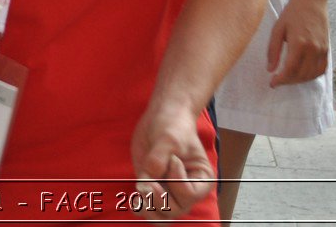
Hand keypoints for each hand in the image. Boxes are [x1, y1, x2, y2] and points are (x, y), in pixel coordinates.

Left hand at [129, 104, 215, 220]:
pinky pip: (149, 209)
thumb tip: (147, 180)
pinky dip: (140, 209)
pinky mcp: (154, 187)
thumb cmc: (173, 126)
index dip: (175, 181)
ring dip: (148, 210)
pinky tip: (133, 200)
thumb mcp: (169, 138)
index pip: (188, 194)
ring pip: (162, 217)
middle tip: (147, 181)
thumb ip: (159, 159)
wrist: (162, 117)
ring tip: (138, 196)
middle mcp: (187, 190)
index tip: (172, 160)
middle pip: (175, 211)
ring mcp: (169, 191)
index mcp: (202, 180)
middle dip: (159, 198)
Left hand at [267, 0, 329, 85]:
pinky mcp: (327, 49)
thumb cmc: (292, 13)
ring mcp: (322, 50)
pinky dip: (311, 76)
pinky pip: (321, 69)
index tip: (272, 83)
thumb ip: (273, 50)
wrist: (312, 1)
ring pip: (312, 75)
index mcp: (299, 43)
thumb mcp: (278, 28)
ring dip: (299, 80)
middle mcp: (313, 49)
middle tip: (277, 81)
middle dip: (288, 81)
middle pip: (301, 75)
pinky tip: (301, 75)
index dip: (281, 80)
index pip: (290, 69)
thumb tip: (270, 69)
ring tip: (288, 78)